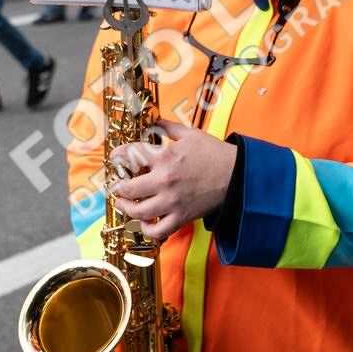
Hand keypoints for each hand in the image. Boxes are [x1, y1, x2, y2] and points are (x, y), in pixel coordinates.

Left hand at [108, 119, 236, 240]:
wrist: (237, 175)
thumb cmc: (215, 154)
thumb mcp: (191, 135)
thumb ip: (168, 128)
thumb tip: (153, 121)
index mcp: (165, 158)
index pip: (131, 156)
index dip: (119, 156)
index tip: (115, 157)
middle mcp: (165, 181)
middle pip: (129, 189)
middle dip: (118, 188)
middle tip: (116, 187)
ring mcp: (172, 202)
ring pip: (139, 212)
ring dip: (127, 208)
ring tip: (124, 204)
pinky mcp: (182, 217)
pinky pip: (158, 230)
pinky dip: (148, 229)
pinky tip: (145, 222)